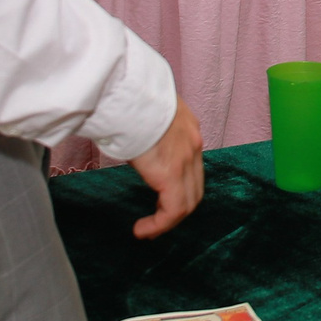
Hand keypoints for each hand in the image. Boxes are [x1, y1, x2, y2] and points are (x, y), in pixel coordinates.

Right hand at [128, 100, 203, 238]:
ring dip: (169, 220)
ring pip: (187, 202)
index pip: (191, 166)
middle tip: (158, 222)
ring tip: (148, 230)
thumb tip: (131, 139)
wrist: (125, 90)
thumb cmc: (125, 96)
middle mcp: (192, 143)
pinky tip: (142, 230)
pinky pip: (173, 209)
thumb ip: (145, 129)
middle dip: (178, 208)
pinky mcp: (171, 173)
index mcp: (186, 127)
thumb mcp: (143, 111)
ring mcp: (186, 159)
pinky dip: (160, 224)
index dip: (179, 187)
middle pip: (195, 187)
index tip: (163, 199)